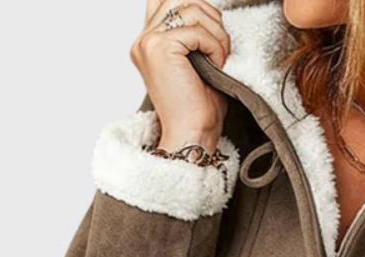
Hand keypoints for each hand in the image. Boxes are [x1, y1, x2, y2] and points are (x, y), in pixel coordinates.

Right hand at [132, 1, 231, 150]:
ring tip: (220, 58)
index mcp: (148, 43)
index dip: (195, 7)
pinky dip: (214, 46)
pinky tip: (216, 65)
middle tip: (221, 47)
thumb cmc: (198, 109)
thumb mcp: (196, 62)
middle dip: (210, 18)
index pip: (167, 0)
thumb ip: (194, 34)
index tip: (213, 32)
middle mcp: (144, 40)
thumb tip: (208, 10)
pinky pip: (197, 30)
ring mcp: (149, 43)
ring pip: (191, 10)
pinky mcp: (160, 49)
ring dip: (216, 34)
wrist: (192, 136)